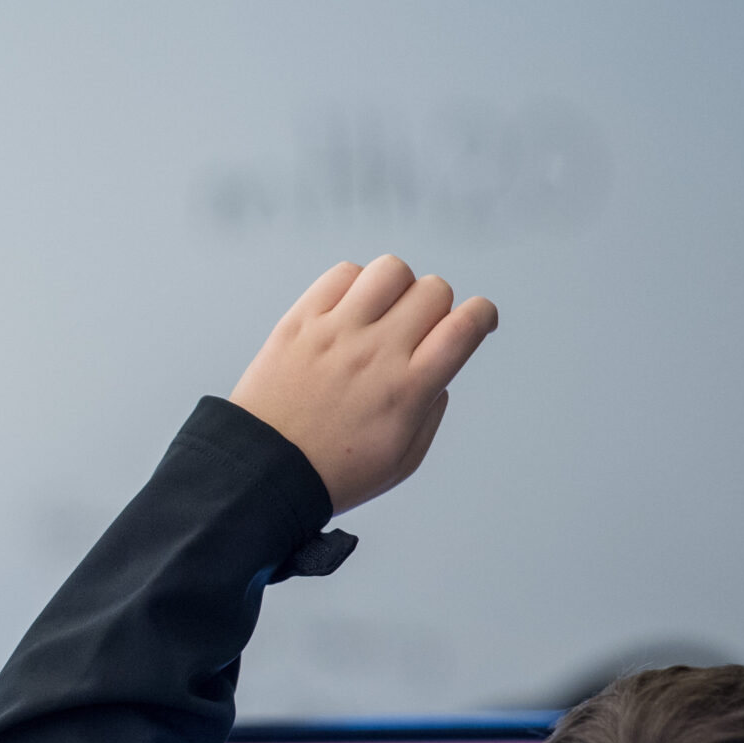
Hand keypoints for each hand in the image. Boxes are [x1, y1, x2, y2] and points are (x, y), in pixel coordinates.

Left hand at [229, 255, 496, 514]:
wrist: (261, 471)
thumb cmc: (330, 472)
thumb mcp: (401, 462)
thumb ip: (431, 413)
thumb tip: (440, 374)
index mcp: (407, 390)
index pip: (464, 327)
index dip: (482, 314)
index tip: (478, 320)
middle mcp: (375, 353)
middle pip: (433, 291)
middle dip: (438, 306)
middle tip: (418, 330)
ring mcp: (336, 332)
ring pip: (391, 271)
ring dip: (397, 287)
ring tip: (383, 313)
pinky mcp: (300, 322)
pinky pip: (341, 274)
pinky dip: (354, 283)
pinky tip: (349, 311)